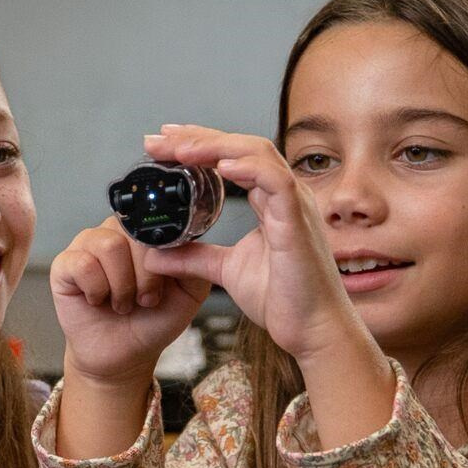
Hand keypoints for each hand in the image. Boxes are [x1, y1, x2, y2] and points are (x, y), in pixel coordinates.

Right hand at [50, 217, 210, 384]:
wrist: (125, 355)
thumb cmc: (152, 321)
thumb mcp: (189, 293)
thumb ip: (194, 263)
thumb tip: (177, 242)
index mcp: (144, 233)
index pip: (156, 223)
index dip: (162, 258)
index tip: (163, 286)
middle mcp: (115, 232)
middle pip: (133, 234)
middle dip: (145, 277)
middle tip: (143, 301)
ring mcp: (87, 246)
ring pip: (109, 246)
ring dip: (121, 285)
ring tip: (121, 303)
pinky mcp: (64, 265)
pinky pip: (82, 264)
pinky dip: (96, 290)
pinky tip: (98, 300)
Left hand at [141, 124, 358, 363]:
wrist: (311, 330)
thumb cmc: (282, 300)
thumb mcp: (225, 271)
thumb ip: (193, 258)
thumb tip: (155, 255)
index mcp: (269, 202)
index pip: (231, 158)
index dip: (198, 144)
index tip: (162, 143)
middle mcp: (283, 195)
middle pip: (240, 146)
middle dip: (197, 138)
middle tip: (158, 138)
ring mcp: (294, 205)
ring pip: (257, 154)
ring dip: (216, 146)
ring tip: (180, 149)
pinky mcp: (298, 223)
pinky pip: (277, 183)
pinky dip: (249, 170)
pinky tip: (221, 167)